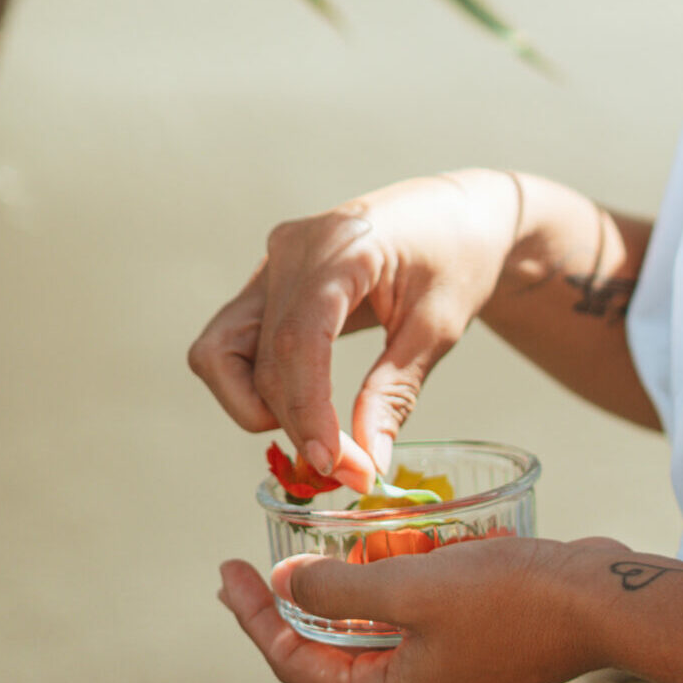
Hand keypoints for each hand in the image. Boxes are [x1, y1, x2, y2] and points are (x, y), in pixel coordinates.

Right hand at [188, 173, 521, 485]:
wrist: (460, 214)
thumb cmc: (459, 258)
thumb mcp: (439, 327)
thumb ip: (395, 393)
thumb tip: (365, 463)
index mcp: (343, 246)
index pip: (297, 339)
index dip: (307, 410)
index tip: (334, 464)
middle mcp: (292, 248)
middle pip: (263, 356)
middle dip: (299, 423)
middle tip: (351, 469)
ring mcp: (273, 259)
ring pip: (221, 351)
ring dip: (257, 406)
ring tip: (321, 433)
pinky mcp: (269, 278)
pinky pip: (233, 340)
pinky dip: (255, 383)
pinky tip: (305, 404)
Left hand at [216, 537, 614, 682]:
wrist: (604, 603)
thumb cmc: (511, 596)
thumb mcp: (412, 586)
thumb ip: (340, 590)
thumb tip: (288, 585)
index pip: (298, 664)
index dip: (257, 616)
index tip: (229, 570)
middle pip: (336, 654)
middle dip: (304, 602)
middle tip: (268, 555)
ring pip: (381, 637)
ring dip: (357, 590)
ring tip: (336, 542)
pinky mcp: (483, 658)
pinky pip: (421, 626)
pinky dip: (403, 589)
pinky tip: (404, 546)